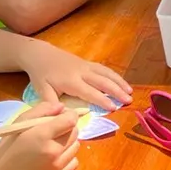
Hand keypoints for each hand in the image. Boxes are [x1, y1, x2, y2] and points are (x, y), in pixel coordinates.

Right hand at [0, 102, 80, 169]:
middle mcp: (53, 151)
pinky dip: (68, 157)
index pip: (70, 121)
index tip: (63, 115)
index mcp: (42, 135)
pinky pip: (74, 162)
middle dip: (68, 127)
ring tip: (54, 143)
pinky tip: (56, 156)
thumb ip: (44, 109)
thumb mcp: (22, 119)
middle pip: (75, 133)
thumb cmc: (10, 142)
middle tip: (56, 129)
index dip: (70, 115)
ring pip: (76, 147)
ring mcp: (56, 167)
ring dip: (69, 142)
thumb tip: (63, 107)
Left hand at [18, 40, 132, 108]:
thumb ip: (51, 104)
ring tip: (130, 91)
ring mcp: (86, 66)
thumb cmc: (41, 75)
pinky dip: (114, 75)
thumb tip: (63, 115)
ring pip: (106, 73)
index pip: (90, 92)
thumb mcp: (42, 91)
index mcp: (71, 81)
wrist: (40, 54)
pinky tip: (121, 82)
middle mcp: (82, 72)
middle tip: (129, 100)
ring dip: (119, 82)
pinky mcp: (87, 62)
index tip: (114, 108)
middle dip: (117, 91)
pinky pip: (103, 69)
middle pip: (103, 81)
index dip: (102, 100)